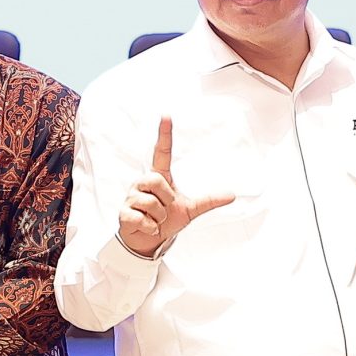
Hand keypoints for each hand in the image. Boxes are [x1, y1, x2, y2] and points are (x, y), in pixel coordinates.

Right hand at [117, 116, 234, 258]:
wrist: (149, 240)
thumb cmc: (166, 219)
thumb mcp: (190, 209)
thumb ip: (209, 201)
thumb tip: (232, 195)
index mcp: (159, 177)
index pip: (162, 152)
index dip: (164, 135)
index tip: (166, 116)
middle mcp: (143, 184)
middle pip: (155, 179)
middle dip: (165, 199)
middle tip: (165, 209)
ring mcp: (131, 197)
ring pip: (149, 202)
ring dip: (158, 217)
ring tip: (155, 219)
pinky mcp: (124, 213)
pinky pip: (141, 218)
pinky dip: (150, 227)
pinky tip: (148, 227)